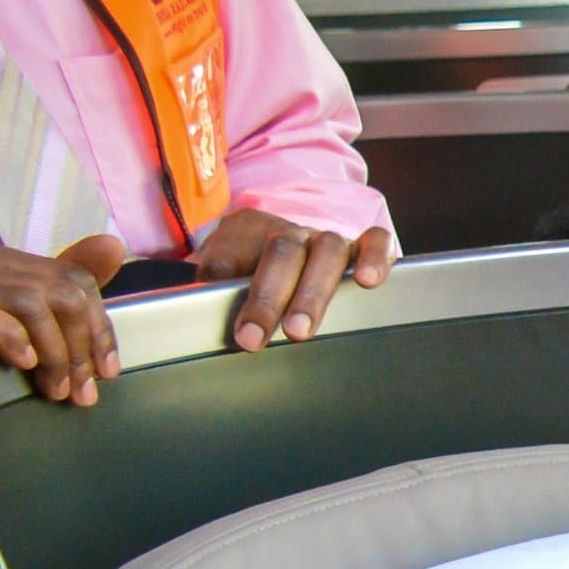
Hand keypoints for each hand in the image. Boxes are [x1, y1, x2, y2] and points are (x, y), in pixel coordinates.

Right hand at [0, 235, 124, 402]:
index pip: (76, 279)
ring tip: (53, 390)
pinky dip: (10, 340)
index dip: (101, 327)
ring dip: (53, 354)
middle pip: (62, 293)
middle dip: (82, 348)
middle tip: (82, 393)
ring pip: (31, 305)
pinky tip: (20, 364)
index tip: (107, 372)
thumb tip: (113, 247)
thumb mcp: (17, 318)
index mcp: (4, 262)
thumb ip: (61, 292)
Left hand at [190, 209, 390, 350]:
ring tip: (299, 331)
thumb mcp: (223, 277)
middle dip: (266, 299)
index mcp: (247, 230)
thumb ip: (211, 290)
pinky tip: (368, 281)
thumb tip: (193, 306)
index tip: (216, 317)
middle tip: (252, 339)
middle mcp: (290, 230)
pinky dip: (374, 257)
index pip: (233, 251)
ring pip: (327, 252)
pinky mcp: (364, 246)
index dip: (224, 282)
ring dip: (311, 293)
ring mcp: (328, 238)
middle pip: (280, 253)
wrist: (290, 257)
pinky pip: (375, 241)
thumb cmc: (256, 276)